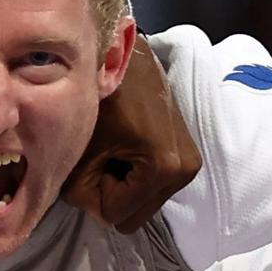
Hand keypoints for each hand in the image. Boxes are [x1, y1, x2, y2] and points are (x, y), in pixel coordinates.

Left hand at [66, 41, 203, 229]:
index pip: (115, 215)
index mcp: (163, 168)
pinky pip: (151, 189)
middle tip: (100, 155)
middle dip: (109, 193)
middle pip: (132, 216)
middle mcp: (185, 172)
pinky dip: (133, 176)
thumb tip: (92, 208)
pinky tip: (126, 147)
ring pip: (141, 205)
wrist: (126, 54)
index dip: (91, 193)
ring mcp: (190, 166)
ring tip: (113, 148)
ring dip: (120, 186)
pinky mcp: (188, 158)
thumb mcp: (82, 146)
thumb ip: (81, 191)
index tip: (89, 158)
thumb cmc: (102, 94)